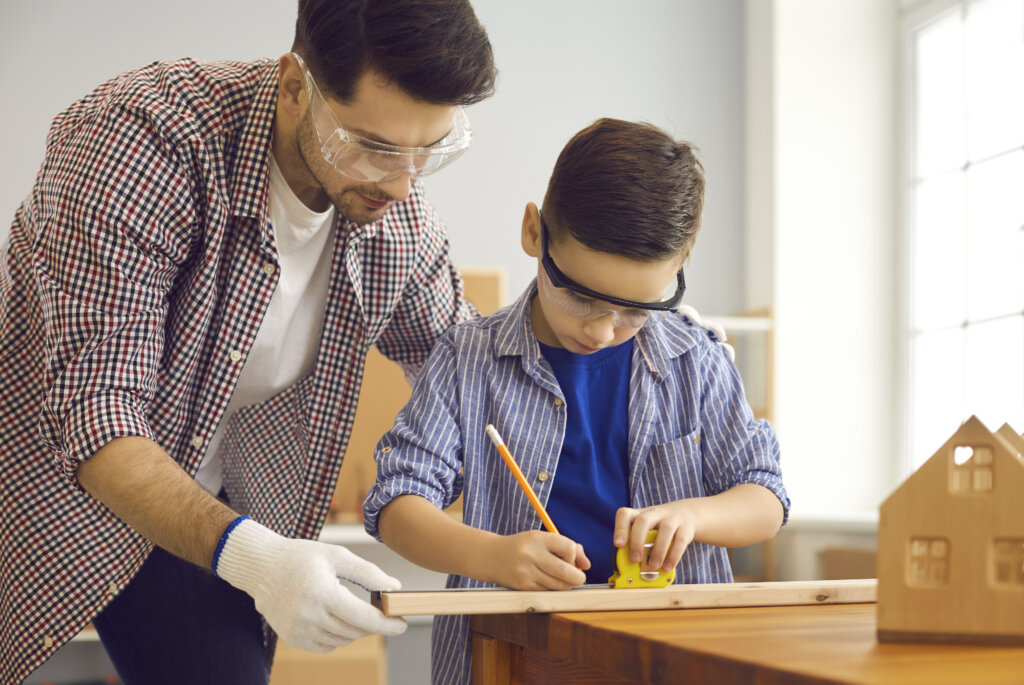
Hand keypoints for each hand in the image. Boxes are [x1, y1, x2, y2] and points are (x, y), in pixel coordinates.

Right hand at [214, 518, 406, 651]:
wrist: (261, 567)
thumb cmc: (301, 557)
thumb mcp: (337, 556)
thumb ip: (368, 573)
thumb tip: (395, 588)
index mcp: (323, 594)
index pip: (364, 618)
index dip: (387, 624)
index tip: (403, 624)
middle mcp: (310, 616)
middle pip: (356, 631)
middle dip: (373, 623)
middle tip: (379, 608)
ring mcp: (299, 631)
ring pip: (343, 640)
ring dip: (355, 628)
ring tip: (352, 607)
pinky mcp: (292, 638)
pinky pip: (326, 646)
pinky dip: (337, 635)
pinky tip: (333, 616)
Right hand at [485, 530, 589, 589]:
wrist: (491, 557)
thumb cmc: (523, 546)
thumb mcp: (542, 539)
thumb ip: (568, 546)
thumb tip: (587, 565)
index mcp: (538, 538)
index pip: (568, 548)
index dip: (574, 556)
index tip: (570, 558)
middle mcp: (531, 555)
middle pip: (566, 572)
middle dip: (578, 577)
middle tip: (578, 577)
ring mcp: (526, 572)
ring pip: (559, 586)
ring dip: (567, 585)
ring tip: (562, 579)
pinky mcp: (523, 587)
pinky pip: (548, 592)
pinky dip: (554, 590)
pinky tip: (548, 582)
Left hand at [613, 501, 696, 573]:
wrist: (686, 514)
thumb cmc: (659, 527)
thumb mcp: (646, 529)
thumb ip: (636, 543)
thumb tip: (626, 567)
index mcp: (639, 514)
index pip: (625, 514)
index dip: (620, 529)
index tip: (618, 544)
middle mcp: (654, 513)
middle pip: (643, 521)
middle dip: (637, 541)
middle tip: (635, 559)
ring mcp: (671, 518)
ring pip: (665, 530)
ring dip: (658, 550)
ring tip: (653, 566)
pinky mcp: (686, 528)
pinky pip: (680, 541)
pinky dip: (673, 556)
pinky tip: (667, 567)